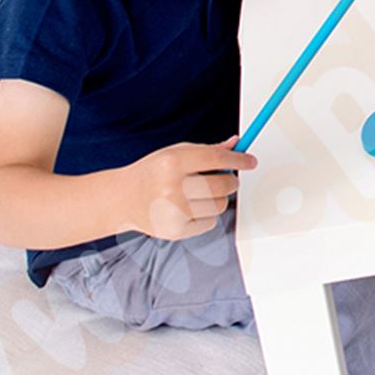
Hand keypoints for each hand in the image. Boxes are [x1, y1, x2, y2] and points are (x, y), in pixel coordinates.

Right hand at [124, 137, 255, 240]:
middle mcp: (172, 187)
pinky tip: (188, 208)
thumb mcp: (175, 153)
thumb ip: (208, 150)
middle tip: (226, 178)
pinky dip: (206, 215)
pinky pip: (210, 223)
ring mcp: (173, 212)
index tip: (250, 161)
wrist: (124, 199)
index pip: (216, 158)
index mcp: (172, 163)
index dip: (238, 159)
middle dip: (231, 181)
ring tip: (198, 194)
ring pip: (220, 205)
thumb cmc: (153, 173)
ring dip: (217, 199)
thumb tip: (237, 143)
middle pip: (223, 185)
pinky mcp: (175, 231)